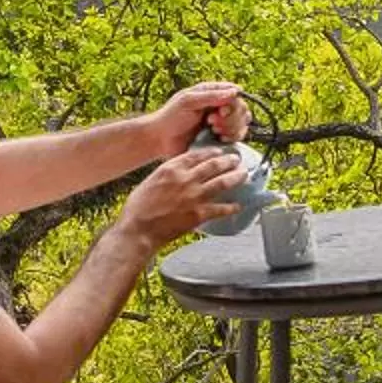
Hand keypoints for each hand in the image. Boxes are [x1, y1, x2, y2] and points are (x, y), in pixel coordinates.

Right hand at [117, 146, 246, 252]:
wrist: (137, 231)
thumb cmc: (138, 209)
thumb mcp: (150, 182)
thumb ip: (167, 175)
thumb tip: (177, 174)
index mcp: (171, 169)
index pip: (197, 155)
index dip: (211, 152)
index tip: (218, 151)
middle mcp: (186, 179)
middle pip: (214, 165)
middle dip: (228, 160)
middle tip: (236, 159)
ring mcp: (195, 196)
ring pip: (223, 182)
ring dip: (236, 177)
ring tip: (244, 174)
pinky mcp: (199, 213)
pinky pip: (221, 209)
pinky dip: (231, 207)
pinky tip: (238, 206)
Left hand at [145, 81, 248, 158]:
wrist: (160, 141)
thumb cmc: (170, 118)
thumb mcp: (188, 102)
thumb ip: (211, 96)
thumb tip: (235, 92)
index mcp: (212, 92)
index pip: (236, 94)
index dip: (233, 104)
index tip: (220, 111)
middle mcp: (220, 105)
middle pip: (242, 108)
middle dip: (230, 118)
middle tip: (212, 123)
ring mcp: (222, 122)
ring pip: (243, 122)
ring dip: (231, 128)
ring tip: (214, 131)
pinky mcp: (221, 137)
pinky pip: (238, 136)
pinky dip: (232, 138)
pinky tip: (219, 138)